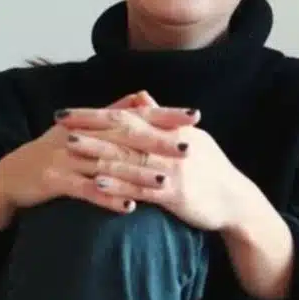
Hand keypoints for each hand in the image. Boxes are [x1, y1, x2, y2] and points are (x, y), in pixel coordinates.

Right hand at [0, 91, 198, 228]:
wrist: (8, 175)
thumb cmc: (49, 153)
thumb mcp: (79, 129)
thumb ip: (112, 112)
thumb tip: (142, 96)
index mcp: (90, 123)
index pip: (133, 115)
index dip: (164, 115)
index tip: (194, 117)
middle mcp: (80, 136)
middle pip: (124, 138)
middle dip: (158, 143)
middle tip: (188, 149)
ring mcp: (65, 158)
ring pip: (107, 165)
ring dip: (137, 175)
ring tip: (165, 182)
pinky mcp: (53, 181)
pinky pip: (84, 190)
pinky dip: (107, 198)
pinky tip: (129, 207)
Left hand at [58, 102, 257, 232]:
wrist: (237, 202)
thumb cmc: (210, 170)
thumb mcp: (190, 137)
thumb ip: (161, 118)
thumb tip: (140, 97)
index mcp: (171, 129)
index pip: (126, 115)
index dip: (95, 112)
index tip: (68, 111)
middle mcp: (170, 144)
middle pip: (124, 130)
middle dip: (90, 124)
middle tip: (60, 121)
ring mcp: (172, 169)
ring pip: (129, 156)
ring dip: (98, 150)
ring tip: (70, 145)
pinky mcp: (176, 194)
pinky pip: (142, 188)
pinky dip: (119, 184)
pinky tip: (97, 182)